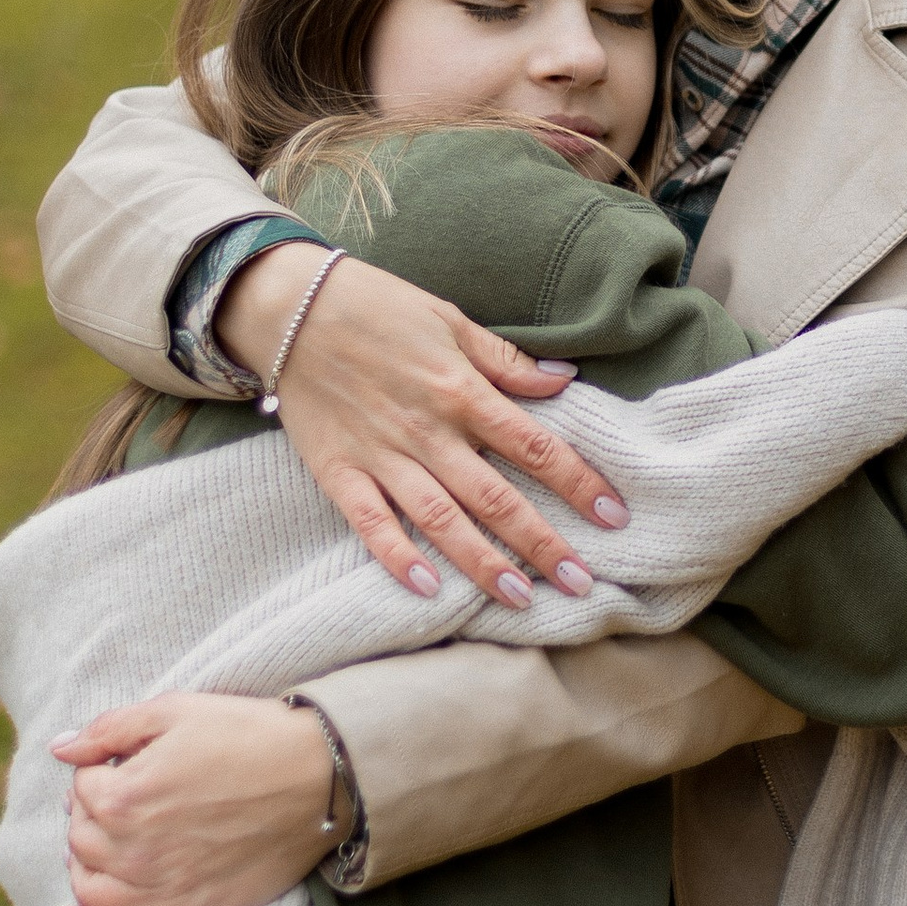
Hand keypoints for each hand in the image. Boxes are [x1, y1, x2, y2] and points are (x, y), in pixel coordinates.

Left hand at [55, 694, 333, 905]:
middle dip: (91, 811)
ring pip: (89, 887)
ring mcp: (160, 891)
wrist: (320, 778)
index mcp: (124, 798)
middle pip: (79, 837)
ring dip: (83, 862)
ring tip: (103, 842)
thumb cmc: (250, 736)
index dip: (100, 768)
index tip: (127, 760)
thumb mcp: (176, 711)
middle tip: (124, 793)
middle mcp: (133, 852)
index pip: (81, 787)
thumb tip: (59, 747)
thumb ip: (109, 729)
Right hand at [220, 245, 626, 600]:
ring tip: (520, 598)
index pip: (534, 446)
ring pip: (442, 520)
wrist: (292, 308)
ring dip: (483, 562)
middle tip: (581, 582)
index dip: (578, 483)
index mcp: (461, 391)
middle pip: (496, 497)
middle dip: (542, 543)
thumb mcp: (450, 321)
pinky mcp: (339, 473)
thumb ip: (505, 361)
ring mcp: (382, 456)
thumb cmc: (378, 307)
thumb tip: (564, 383)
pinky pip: (371, 524)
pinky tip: (428, 590)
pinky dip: (398, 558)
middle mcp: (428, 431)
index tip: (614, 516)